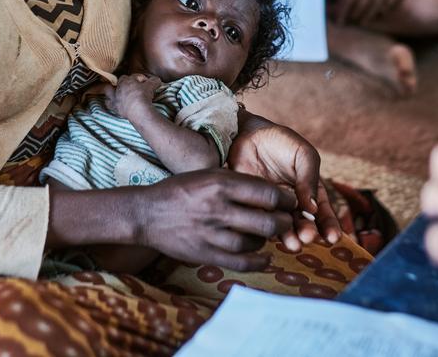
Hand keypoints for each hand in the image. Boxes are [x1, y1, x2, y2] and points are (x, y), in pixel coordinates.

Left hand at [104, 74, 161, 122]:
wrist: (138, 110)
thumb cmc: (144, 96)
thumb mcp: (152, 86)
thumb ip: (154, 81)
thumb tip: (157, 79)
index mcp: (128, 80)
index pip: (135, 76)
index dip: (141, 78)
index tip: (147, 82)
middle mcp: (120, 87)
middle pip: (121, 80)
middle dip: (127, 81)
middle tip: (133, 86)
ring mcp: (115, 96)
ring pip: (108, 89)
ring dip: (111, 89)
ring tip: (114, 91)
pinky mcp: (114, 107)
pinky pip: (108, 103)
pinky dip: (109, 102)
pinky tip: (111, 103)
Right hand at [137, 168, 296, 270]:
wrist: (147, 213)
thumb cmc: (181, 190)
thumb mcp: (208, 175)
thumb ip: (237, 182)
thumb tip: (271, 192)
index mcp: (220, 184)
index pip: (267, 193)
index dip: (286, 200)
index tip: (291, 202)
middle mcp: (218, 208)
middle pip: (266, 221)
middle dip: (284, 222)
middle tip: (287, 221)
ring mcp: (211, 233)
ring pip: (255, 242)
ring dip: (267, 240)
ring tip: (268, 234)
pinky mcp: (205, 253)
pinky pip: (240, 262)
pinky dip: (257, 261)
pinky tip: (264, 257)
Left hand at [228, 112, 340, 248]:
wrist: (247, 133)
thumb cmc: (280, 141)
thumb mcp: (303, 155)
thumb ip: (310, 178)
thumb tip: (313, 208)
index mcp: (310, 191)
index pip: (323, 213)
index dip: (330, 226)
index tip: (332, 238)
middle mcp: (293, 204)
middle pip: (304, 224)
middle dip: (308, 233)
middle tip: (308, 237)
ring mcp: (274, 207)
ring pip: (284, 227)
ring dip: (290, 237)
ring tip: (293, 243)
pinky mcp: (254, 207)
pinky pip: (262, 222)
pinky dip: (268, 230)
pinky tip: (272, 234)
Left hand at [334, 0, 408, 25]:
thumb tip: (332, 10)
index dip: (343, 11)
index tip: (339, 21)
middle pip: (362, 1)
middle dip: (355, 13)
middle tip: (351, 22)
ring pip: (375, 3)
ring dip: (368, 14)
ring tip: (362, 23)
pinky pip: (388, 2)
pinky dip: (384, 9)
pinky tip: (380, 15)